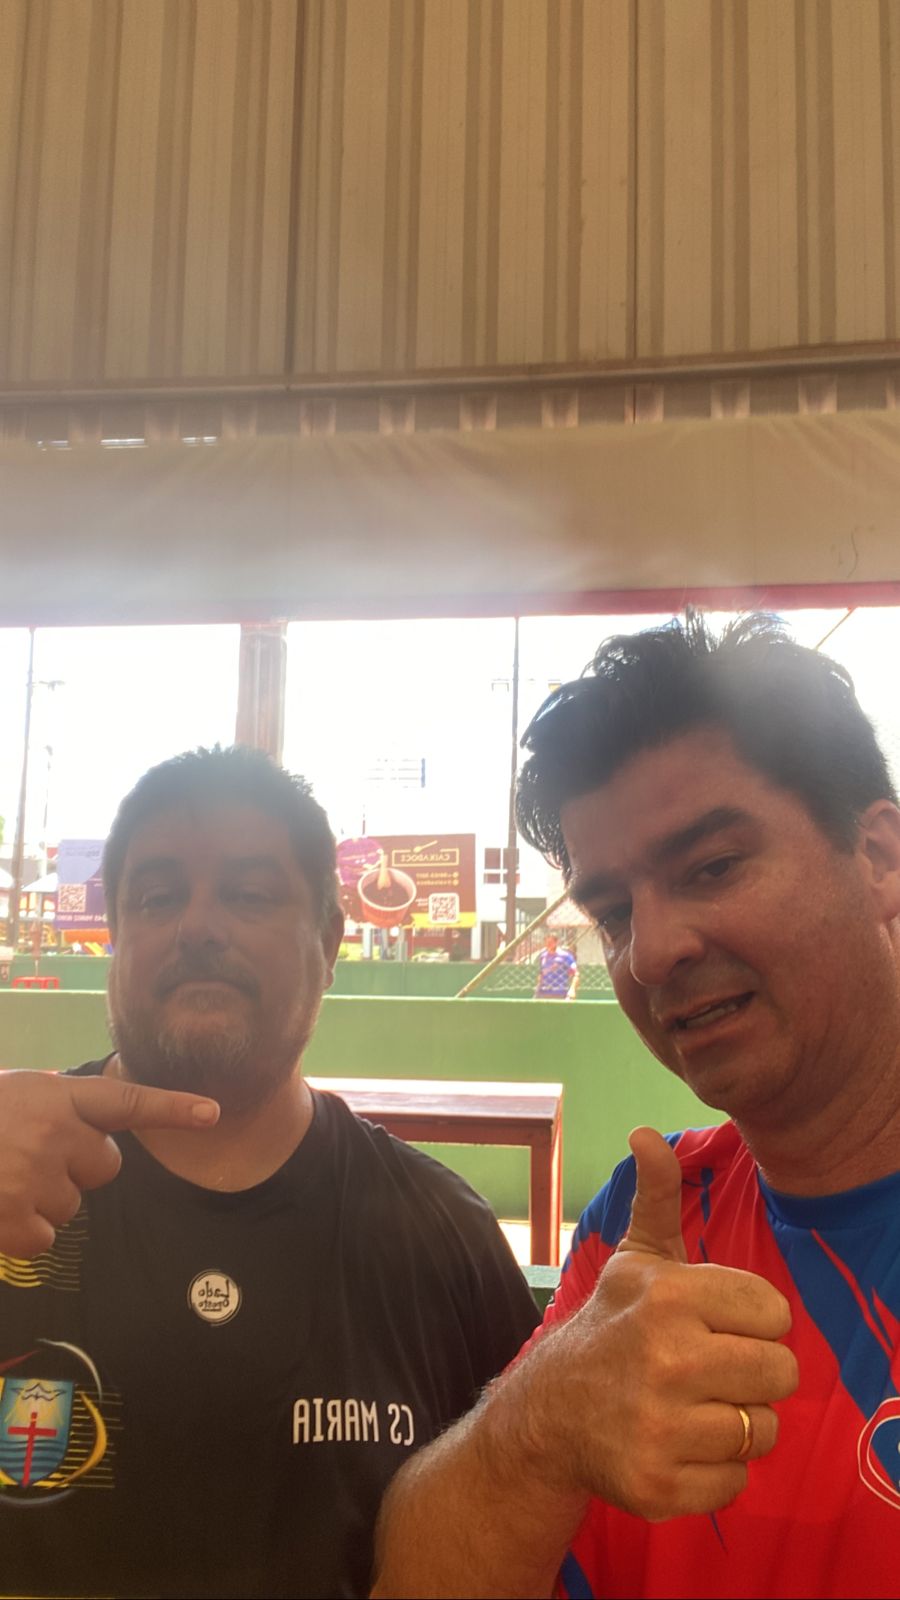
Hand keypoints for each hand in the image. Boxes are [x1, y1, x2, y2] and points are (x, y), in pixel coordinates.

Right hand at [0, 1069, 219, 1258]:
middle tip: (29, 1158)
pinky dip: (23, 1234)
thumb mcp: (15, 1096)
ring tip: (2, 1180)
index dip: (172, 1107)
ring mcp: (34, 1178)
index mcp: (54, 1095)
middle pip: (103, 1166)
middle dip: (76, 1166)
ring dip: (43, 1199)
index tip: (212, 1114)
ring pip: (71, 1205)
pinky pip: (45, 1238)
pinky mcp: (15, 1220)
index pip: (125, 1101)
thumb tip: (91, 1135)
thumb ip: (55, 1108)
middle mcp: (53, 1133)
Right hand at [530, 1127, 797, 1519]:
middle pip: (781, 1373)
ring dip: (736, 1423)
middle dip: (753, 1374)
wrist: (548, 1415)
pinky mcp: (658, 1485)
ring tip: (693, 1407)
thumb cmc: (611, 1327)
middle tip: (710, 1370)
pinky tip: (678, 1445)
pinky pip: (737, 1482)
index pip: (775, 1312)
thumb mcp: (635, 1259)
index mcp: (669, 1296)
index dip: (751, 1321)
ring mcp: (660, 1426)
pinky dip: (715, 1471)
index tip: (714, 1325)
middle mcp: (666, 1358)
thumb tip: (646, 1133)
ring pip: (763, 1430)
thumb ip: (657, 1196)